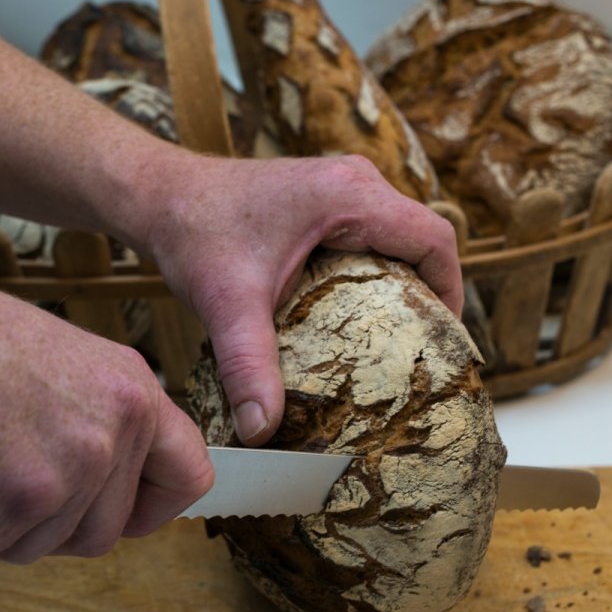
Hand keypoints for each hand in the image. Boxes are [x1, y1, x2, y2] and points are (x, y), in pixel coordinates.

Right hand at [0, 253, 212, 562]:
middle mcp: (107, 439)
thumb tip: (92, 481)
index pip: (187, 475)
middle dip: (47, 522)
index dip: (153, 506)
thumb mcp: (56, 363)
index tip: (129, 512)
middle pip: (100, 533)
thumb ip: (90, 421)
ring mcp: (58, 481)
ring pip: (35, 549)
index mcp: (130, 394)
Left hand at [140, 152, 461, 445]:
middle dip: (428, 295)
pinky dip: (374, 273)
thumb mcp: (227, 303)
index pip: (435, 240)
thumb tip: (261, 430)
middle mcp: (353, 181)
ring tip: (394, 342)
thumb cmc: (194, 231)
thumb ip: (248, 366)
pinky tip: (353, 318)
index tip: (444, 342)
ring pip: (397, 237)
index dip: (452, 291)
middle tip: (420, 352)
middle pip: (422, 240)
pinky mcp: (322, 199)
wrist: (159, 196)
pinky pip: (371, 236)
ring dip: (401, 283)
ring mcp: (339, 186)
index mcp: (349, 195)